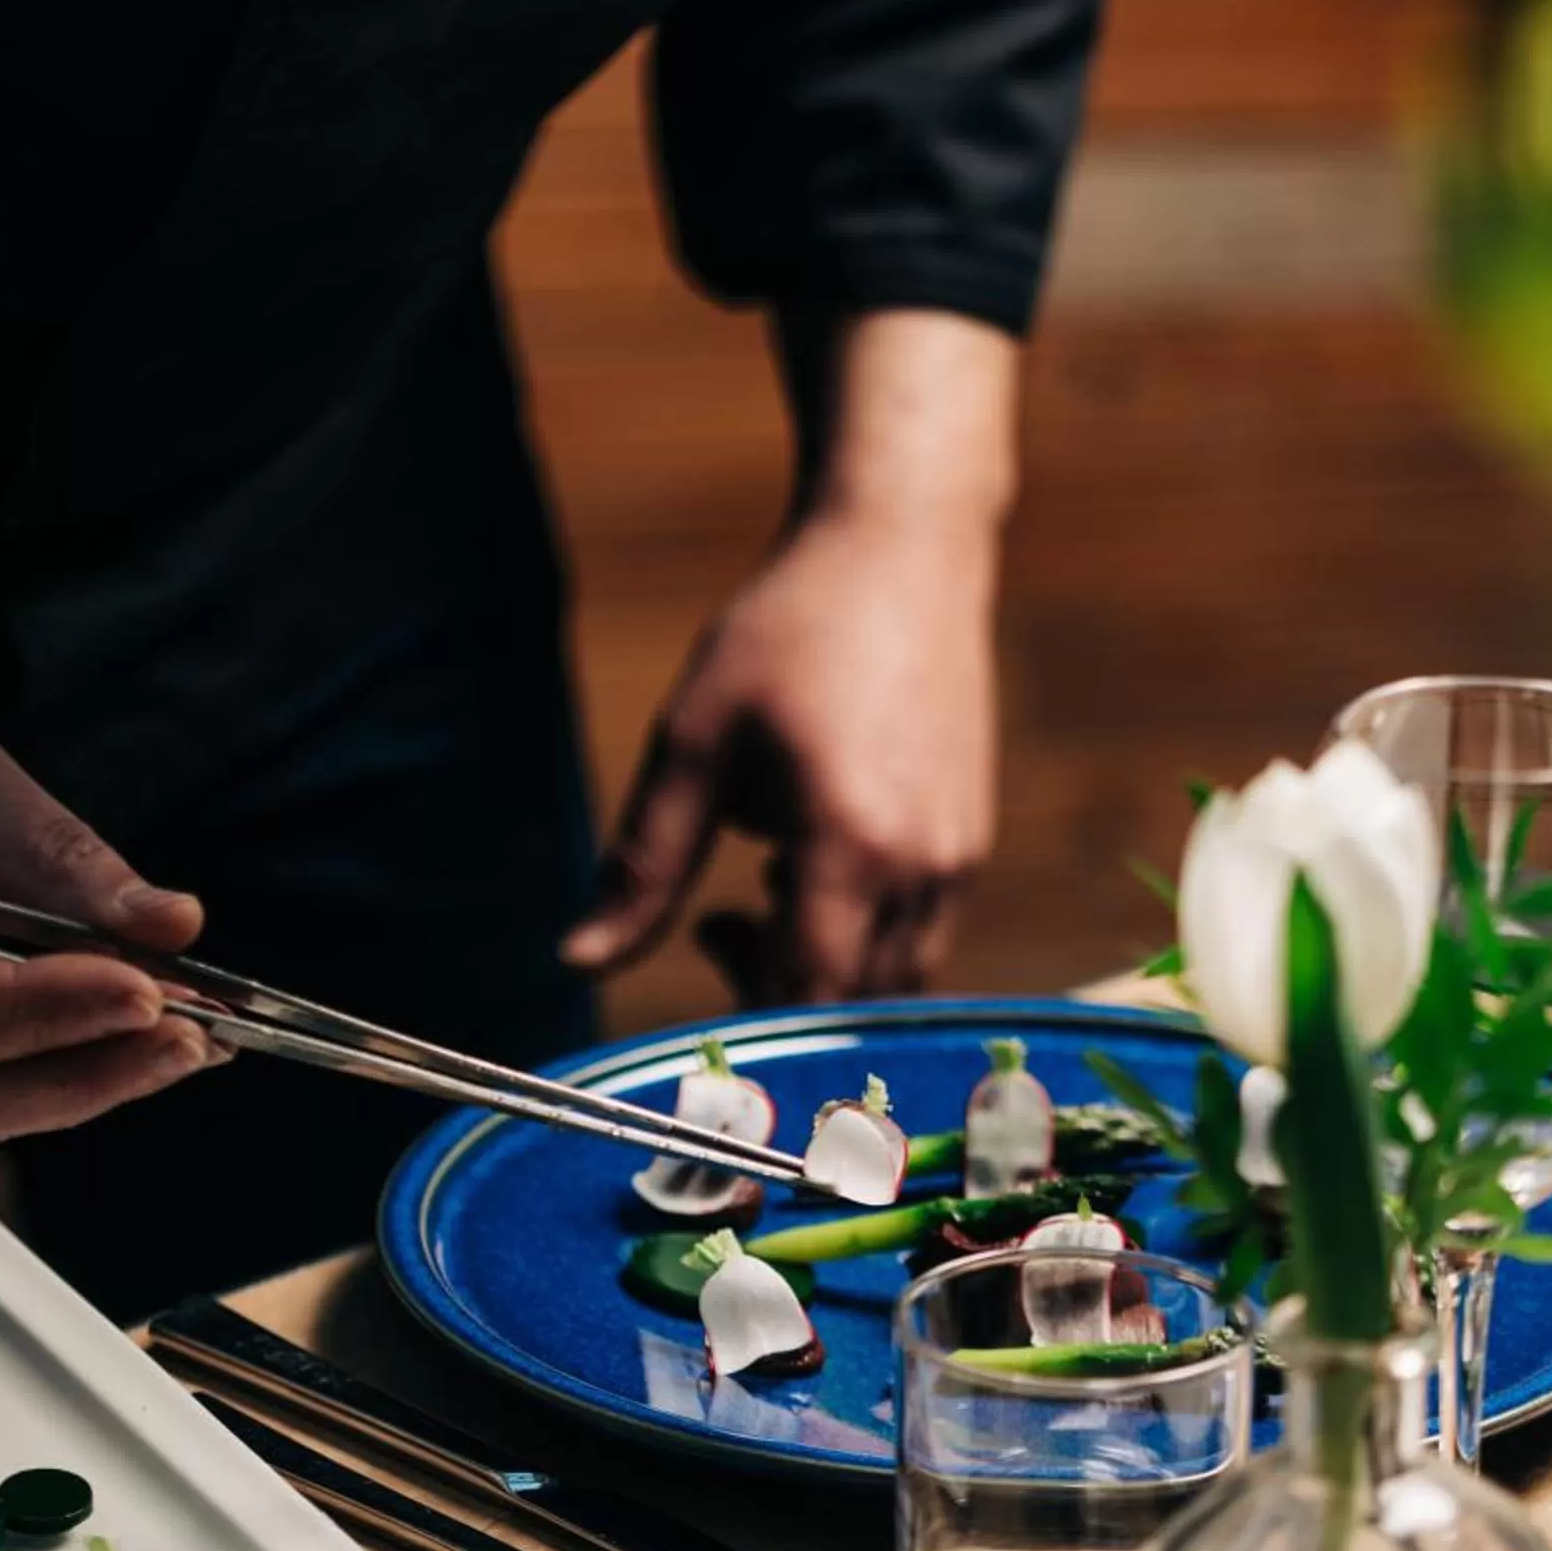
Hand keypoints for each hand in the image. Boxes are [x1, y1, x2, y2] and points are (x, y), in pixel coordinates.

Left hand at [563, 503, 999, 1000]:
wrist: (902, 546)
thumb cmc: (787, 631)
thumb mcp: (693, 742)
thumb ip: (642, 865)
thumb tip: (577, 959)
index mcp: (852, 846)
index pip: (807, 994)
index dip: (746, 1004)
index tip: (700, 937)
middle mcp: (925, 865)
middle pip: (853, 999)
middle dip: (778, 985)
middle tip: (718, 914)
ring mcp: (962, 854)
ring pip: (895, 975)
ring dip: (824, 959)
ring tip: (766, 875)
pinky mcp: (974, 837)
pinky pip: (921, 928)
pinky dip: (863, 926)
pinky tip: (814, 851)